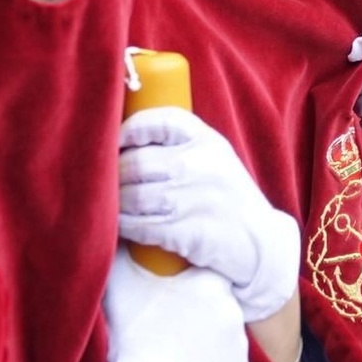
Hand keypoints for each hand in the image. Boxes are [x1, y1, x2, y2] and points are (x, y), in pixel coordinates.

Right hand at [92, 245, 250, 361]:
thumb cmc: (134, 338)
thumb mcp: (121, 287)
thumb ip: (122, 256)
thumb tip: (117, 234)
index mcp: (210, 284)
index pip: (203, 277)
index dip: (186, 288)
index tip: (169, 299)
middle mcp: (234, 311)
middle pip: (214, 309)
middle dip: (196, 317)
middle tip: (168, 331)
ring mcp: (240, 347)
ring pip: (221, 341)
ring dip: (204, 346)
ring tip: (175, 357)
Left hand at [118, 108, 299, 322]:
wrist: (259, 241)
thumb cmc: (227, 196)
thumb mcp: (215, 158)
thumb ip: (180, 144)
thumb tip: (120, 140)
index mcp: (207, 140)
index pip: (160, 120)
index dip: (129, 128)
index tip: (115, 141)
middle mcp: (201, 165)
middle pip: (136, 162)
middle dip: (112, 173)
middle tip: (103, 181)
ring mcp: (193, 199)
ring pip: (132, 196)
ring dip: (113, 203)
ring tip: (108, 205)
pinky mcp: (186, 231)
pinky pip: (139, 226)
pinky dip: (123, 226)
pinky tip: (119, 225)